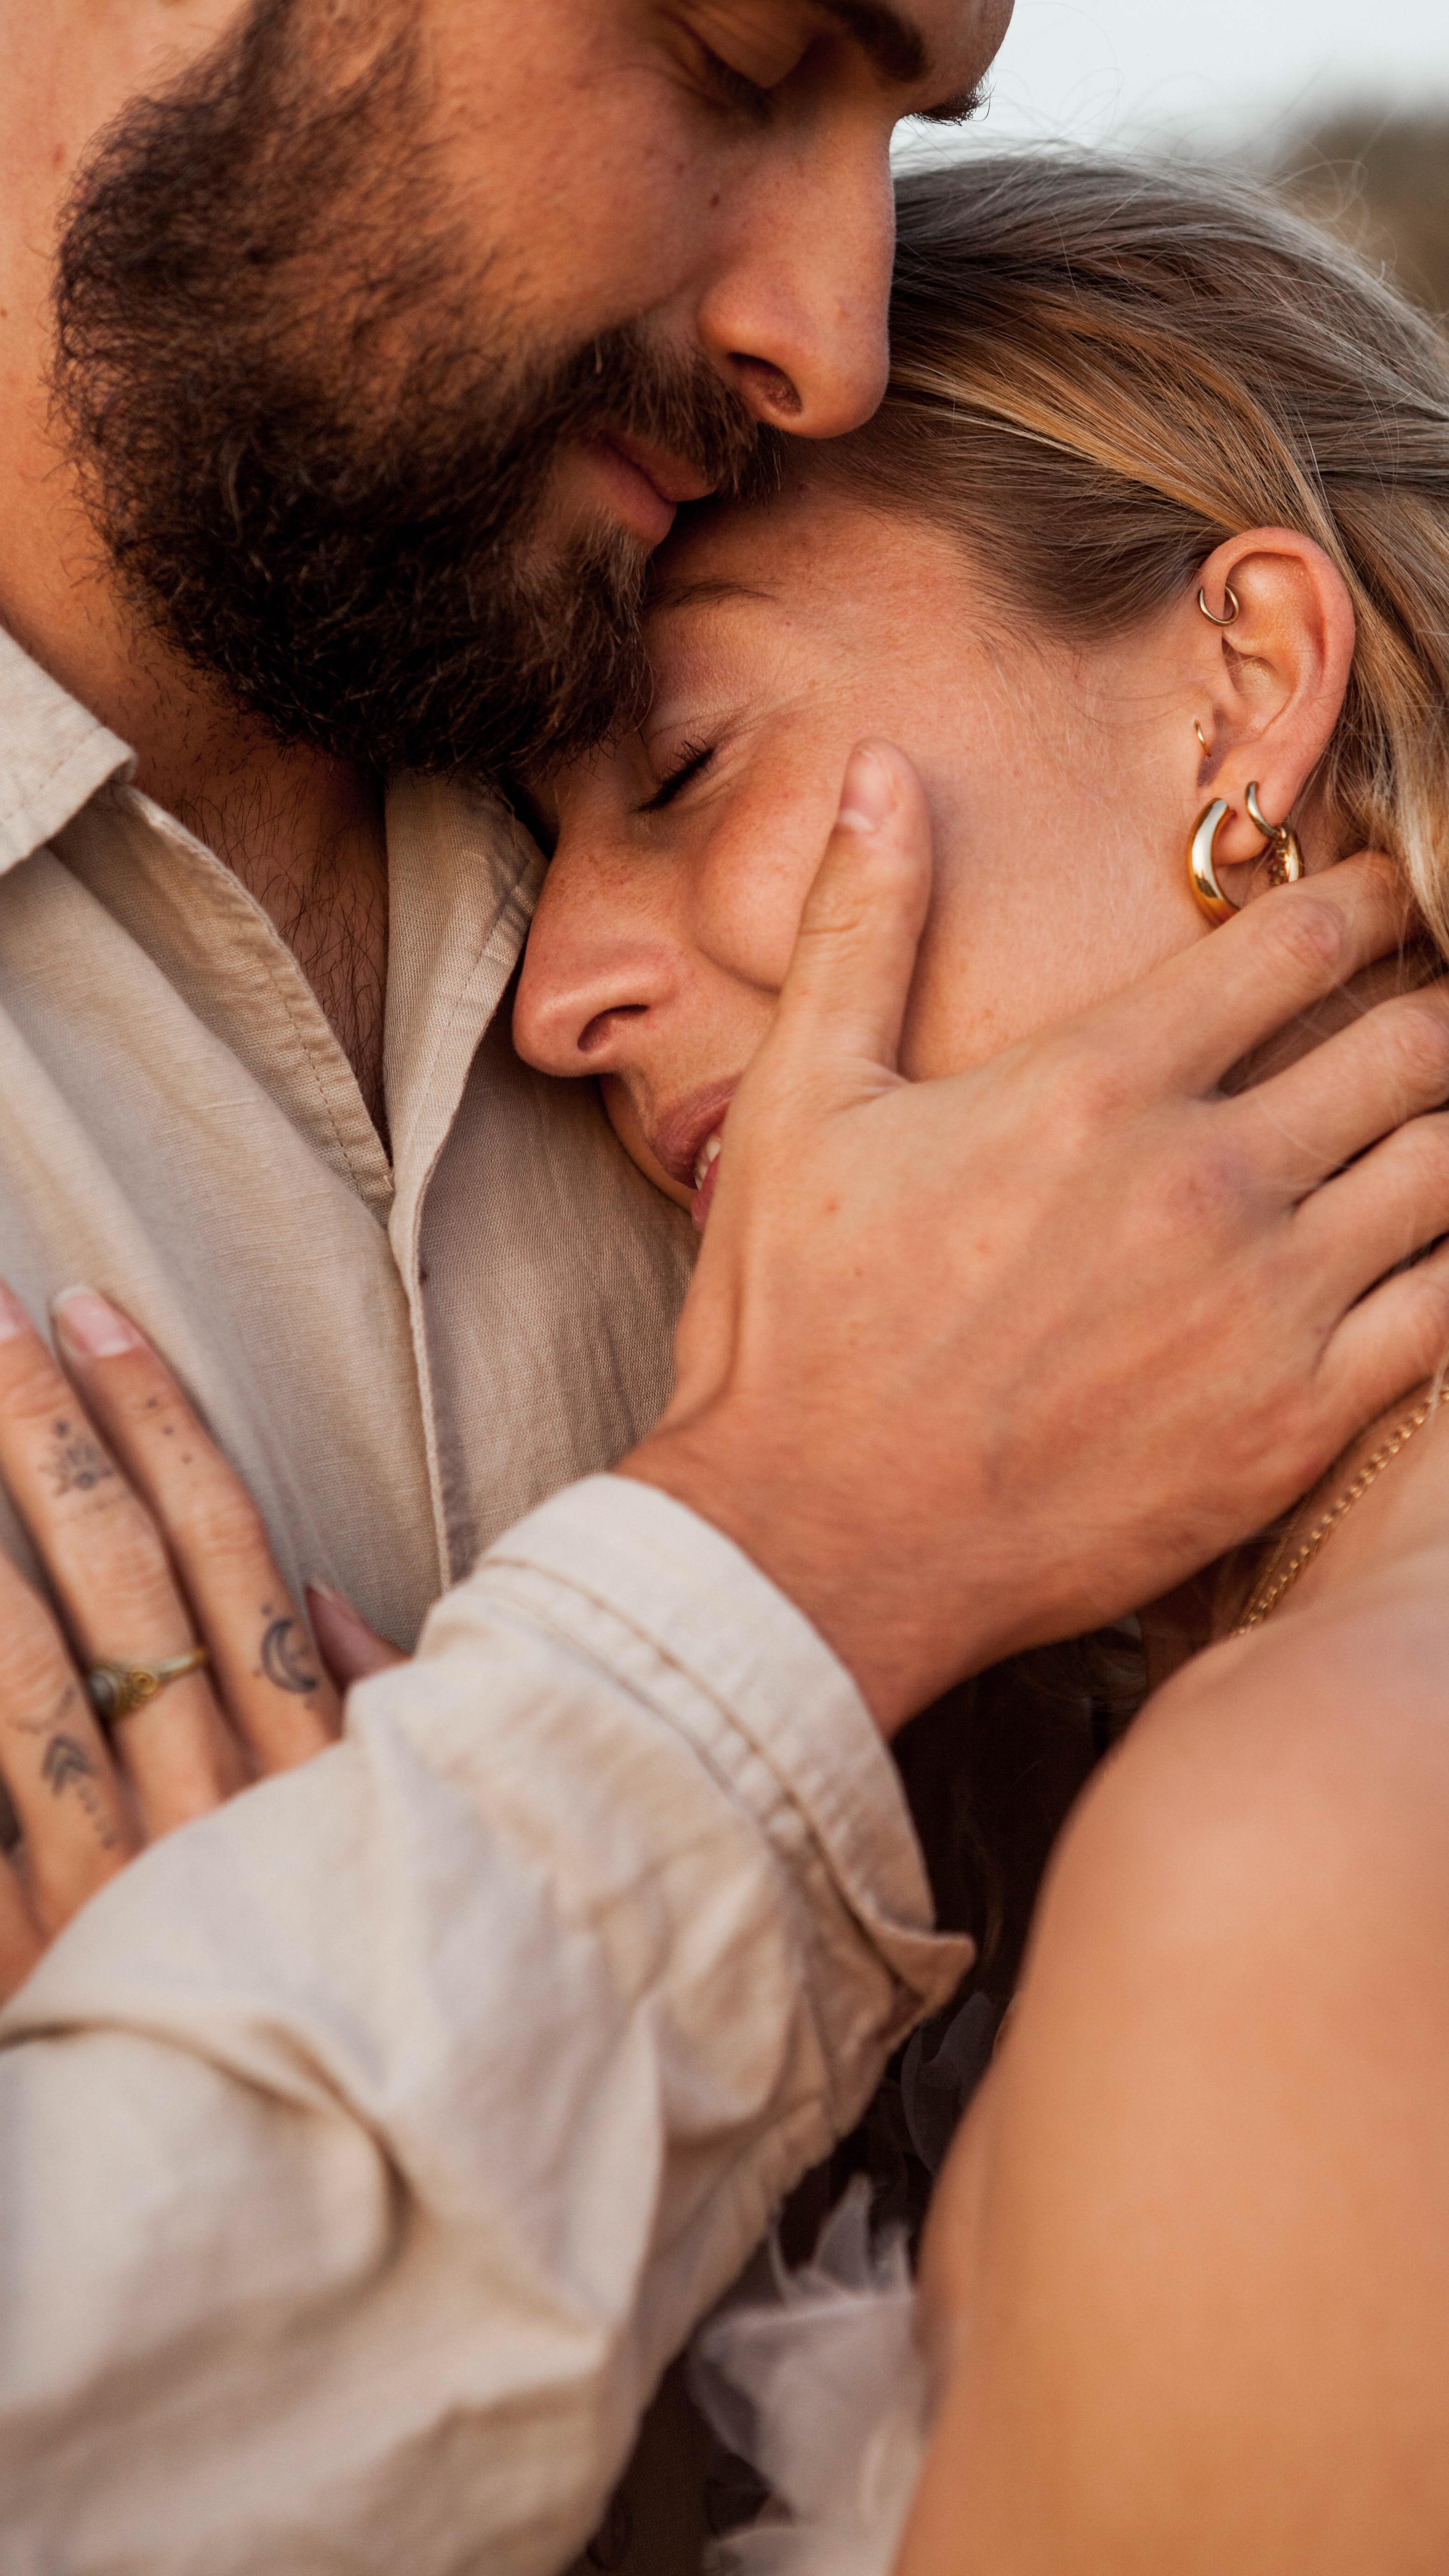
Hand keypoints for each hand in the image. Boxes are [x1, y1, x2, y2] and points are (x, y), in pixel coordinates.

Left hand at [0, 1284, 340, 1998]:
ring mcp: (115, 1882)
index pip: (227, 1547)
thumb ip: (370, 1730)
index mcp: (310, 1771)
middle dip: (43, 1429)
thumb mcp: (390, 1860)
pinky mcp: (36, 1959)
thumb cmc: (361, 2013)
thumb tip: (334, 1598)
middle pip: (120, 1577)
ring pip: (29, 1664)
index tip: (91, 1313)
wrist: (295, 2220)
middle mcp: (215, 1804)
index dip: (156, 1420)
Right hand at [624, 742, 1448, 1731]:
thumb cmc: (799, 1329)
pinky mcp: (1291, 1424)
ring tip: (1421, 1123)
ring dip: (1447, 1128)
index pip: (1301, 943)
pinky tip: (1422, 1245)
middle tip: (1414, 1016)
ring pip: (1448, 1169)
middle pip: (1411, 1047)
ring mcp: (1262, 1310)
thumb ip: (864, 926)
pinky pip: (1446, 1310)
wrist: (817, 1543)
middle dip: (1431, 1011)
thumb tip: (883, 771)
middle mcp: (1203, 1183)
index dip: (1367, 903)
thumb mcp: (803, 1106)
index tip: (1378, 903)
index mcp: (1096, 1086)